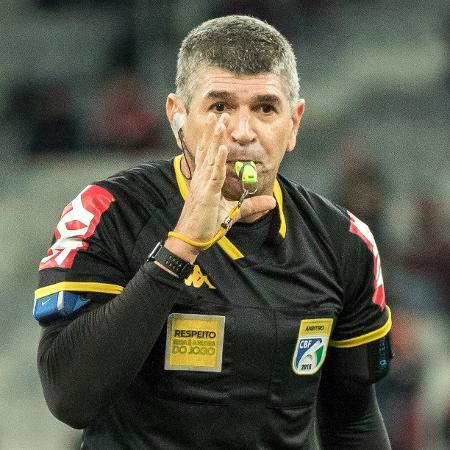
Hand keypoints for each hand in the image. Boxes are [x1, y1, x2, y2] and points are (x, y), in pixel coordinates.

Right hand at [165, 113, 275, 261]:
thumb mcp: (233, 213)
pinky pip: (214, 174)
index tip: (219, 122)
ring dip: (215, 138)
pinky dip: (218, 160)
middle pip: (209, 150)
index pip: (210, 155)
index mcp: (206, 181)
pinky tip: (222, 147)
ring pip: (210, 157)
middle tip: (220, 113)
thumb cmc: (207, 226)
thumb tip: (271, 202)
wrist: (192, 239)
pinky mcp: (206, 194)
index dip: (214, 138)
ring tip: (220, 120)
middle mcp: (202, 178)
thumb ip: (251, 206)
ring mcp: (203, 185)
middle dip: (215, 131)